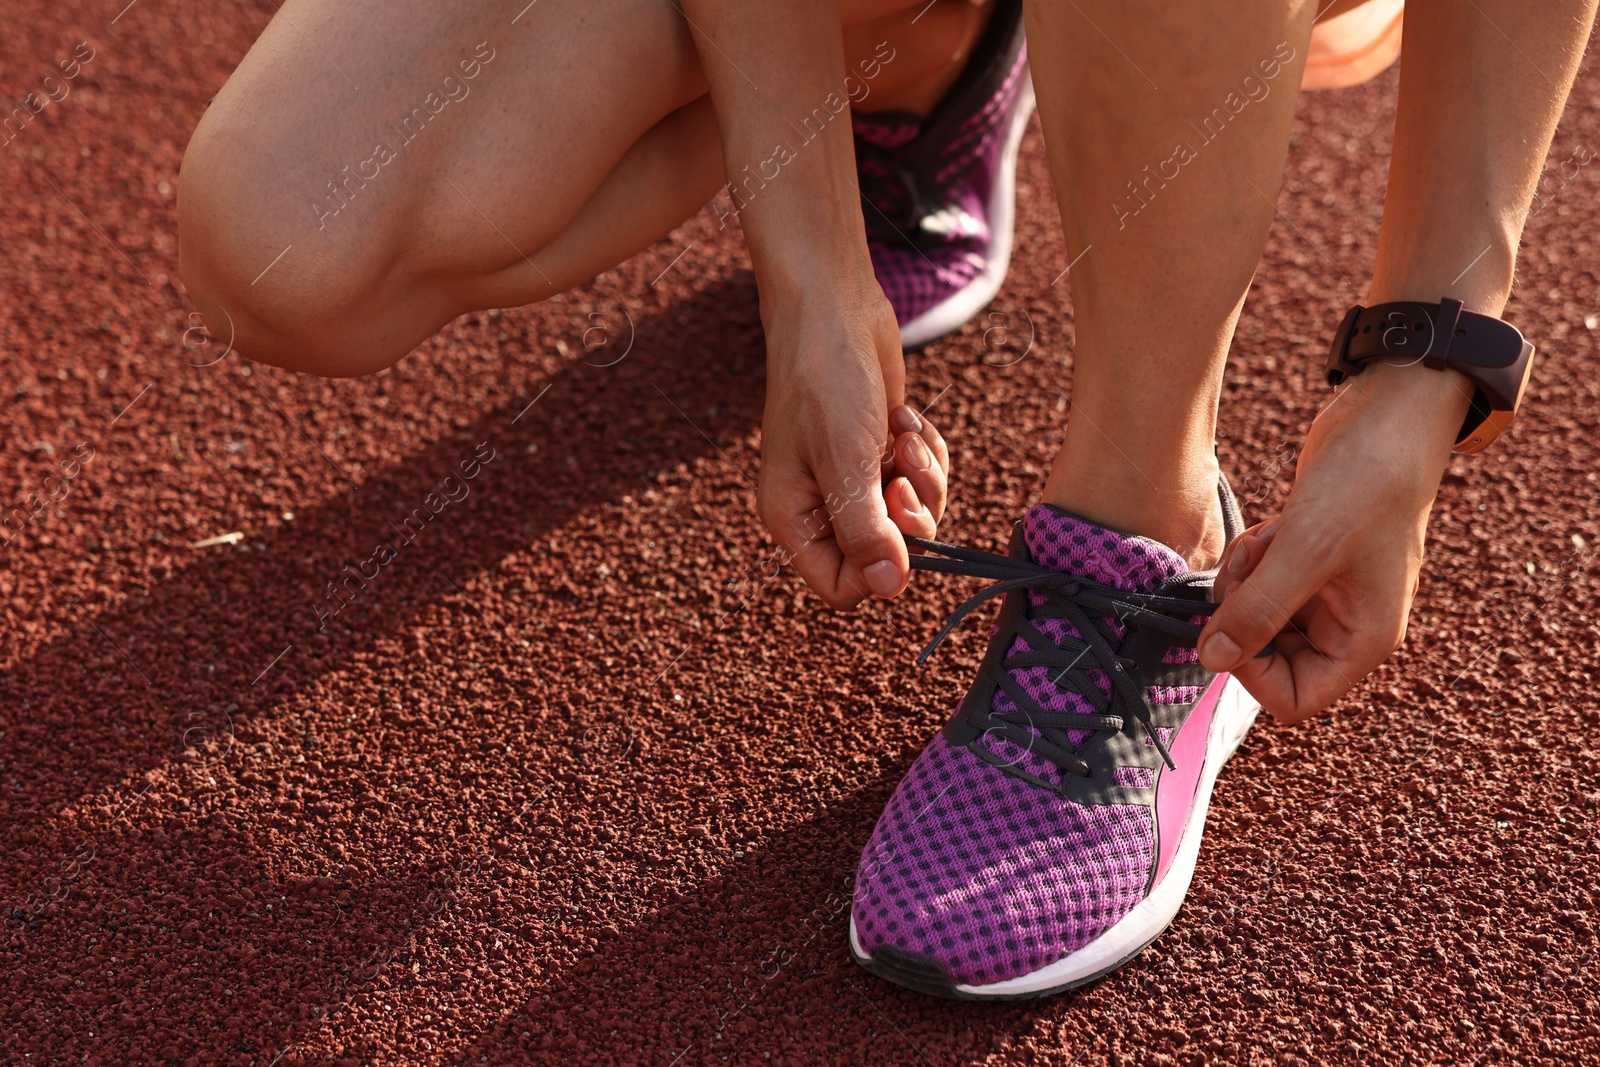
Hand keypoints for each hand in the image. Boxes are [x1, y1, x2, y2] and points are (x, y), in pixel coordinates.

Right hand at [757, 284, 949, 608]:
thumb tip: (889, 588)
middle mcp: (822, 507)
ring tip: (902, 434)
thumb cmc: (826, 379)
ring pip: (913, 517)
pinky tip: (905, 419)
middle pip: (888, 554)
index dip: (880, 565)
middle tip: (901, 471)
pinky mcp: (881, 454)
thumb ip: (866, 528)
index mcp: (795, 518)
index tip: (895, 517)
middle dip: (910, 513)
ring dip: (924, 476)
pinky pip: (924, 480)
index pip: (843, 586)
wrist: (833, 308)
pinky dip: (926, 453)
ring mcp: (854, 481)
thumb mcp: (846, 459)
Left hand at [1197, 361, 1473, 720]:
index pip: (1293, 699)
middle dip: (1243, 615)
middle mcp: (1346, 626)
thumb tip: (1211, 662)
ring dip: (1245, 581)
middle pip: (1266, 658)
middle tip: (1249, 569)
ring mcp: (1325, 596)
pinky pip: (1258, 583)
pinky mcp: (1305, 564)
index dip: (1251, 672)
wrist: (1387, 418)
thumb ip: (1258, 611)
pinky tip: (1272, 527)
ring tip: (1267, 539)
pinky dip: (1252, 559)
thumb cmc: (1366, 483)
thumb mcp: (1306, 551)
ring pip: (1255, 617)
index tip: (1234, 624)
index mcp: (1363, 641)